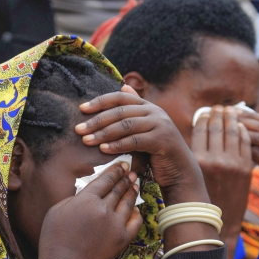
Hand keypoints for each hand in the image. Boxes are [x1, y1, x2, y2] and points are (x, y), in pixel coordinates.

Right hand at [33, 164, 142, 258]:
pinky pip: (135, 221)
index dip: (115, 170)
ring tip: (135, 184)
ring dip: (132, 191)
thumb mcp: (57, 211)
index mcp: (86, 200)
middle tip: (131, 171)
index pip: (105, 179)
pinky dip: (136, 212)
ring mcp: (115, 225)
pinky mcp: (122, 239)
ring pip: (128, 202)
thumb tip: (89, 192)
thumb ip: (75, 198)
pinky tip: (135, 208)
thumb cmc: (54, 240)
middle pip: (119, 188)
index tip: (121, 165)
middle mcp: (104, 210)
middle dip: (125, 178)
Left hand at [77, 86, 207, 203]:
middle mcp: (156, 112)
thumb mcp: (143, 131)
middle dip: (97, 120)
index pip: (121, 97)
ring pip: (126, 125)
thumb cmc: (156, 153)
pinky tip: (104, 150)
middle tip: (79, 129)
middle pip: (120, 111)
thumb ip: (132, 114)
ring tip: (87, 140)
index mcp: (149, 106)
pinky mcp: (163, 140)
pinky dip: (117, 145)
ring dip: (104, 133)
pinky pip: (135, 140)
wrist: (180, 172)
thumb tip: (123, 87)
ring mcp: (161, 124)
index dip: (100, 101)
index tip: (82, 109)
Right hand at [192, 106, 252, 241]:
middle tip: (219, 107)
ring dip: (232, 118)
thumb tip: (201, 128)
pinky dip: (244, 131)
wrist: (222, 221)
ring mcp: (233, 163)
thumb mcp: (193, 173)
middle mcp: (215, 160)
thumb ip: (196, 152)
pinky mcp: (246, 168)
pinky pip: (246, 143)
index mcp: (197, 160)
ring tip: (231, 111)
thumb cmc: (202, 197)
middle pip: (217, 127)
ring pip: (233, 132)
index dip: (204, 117)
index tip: (206, 111)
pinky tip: (242, 126)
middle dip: (219, 114)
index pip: (201, 129)